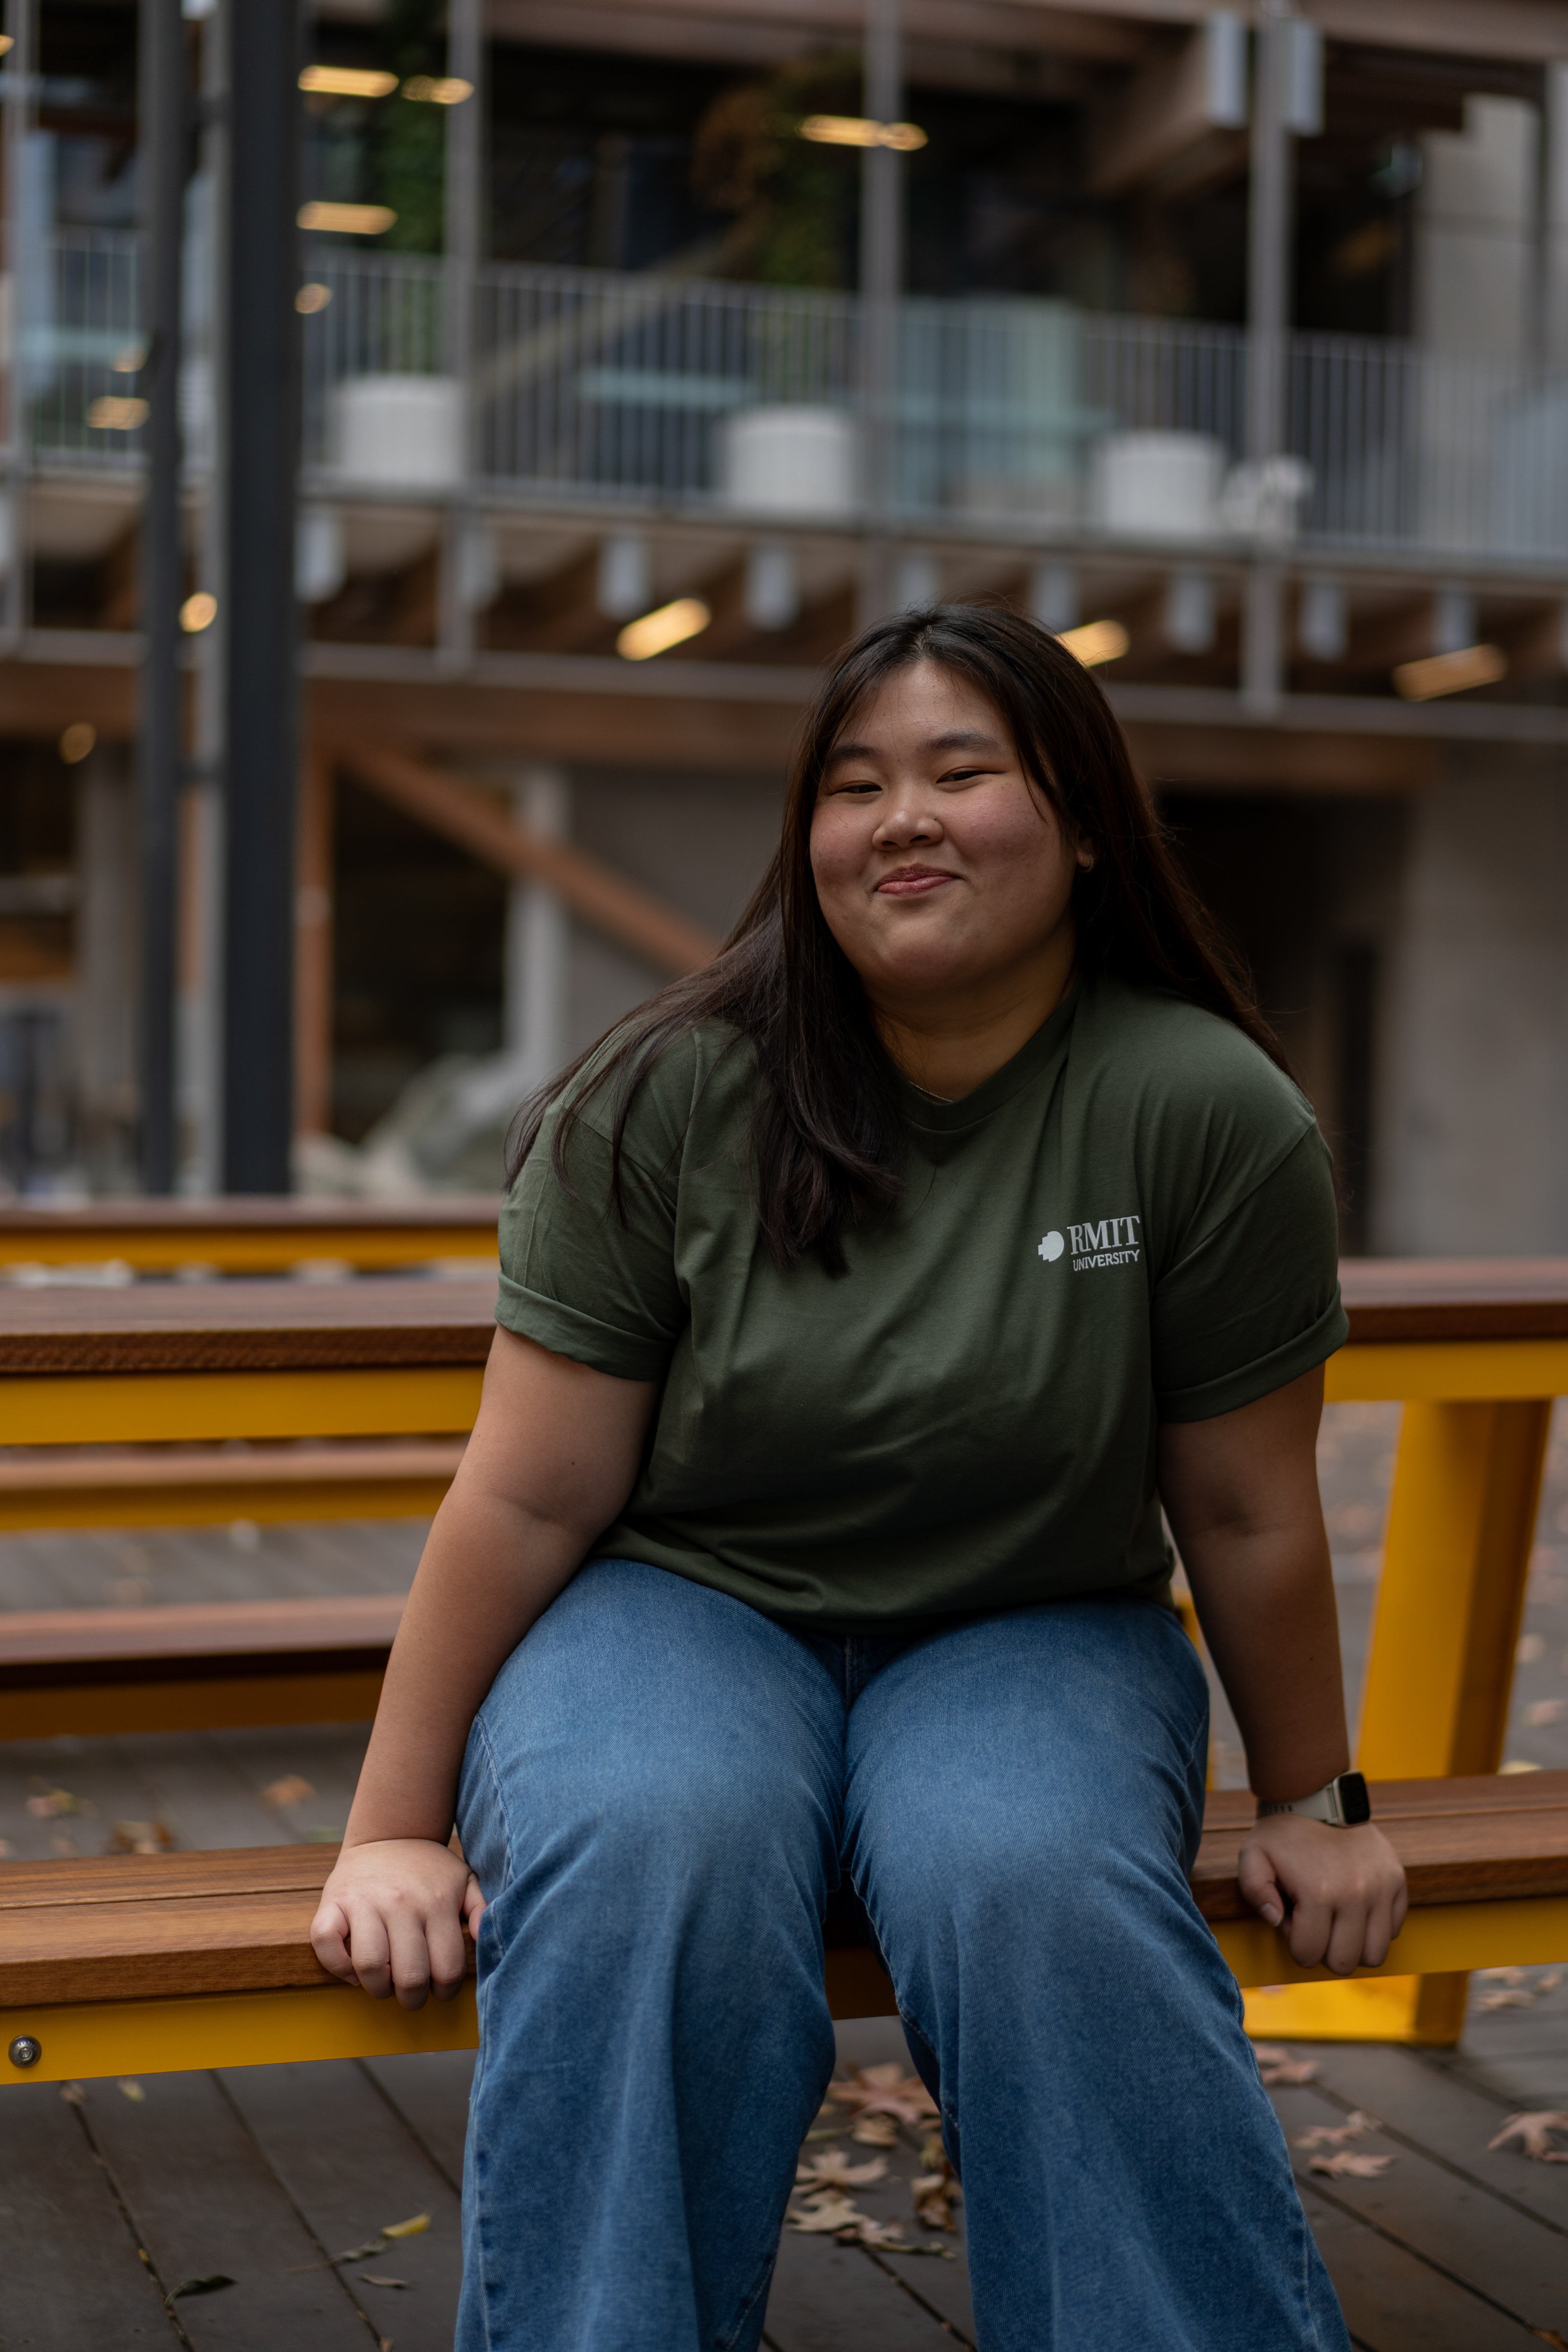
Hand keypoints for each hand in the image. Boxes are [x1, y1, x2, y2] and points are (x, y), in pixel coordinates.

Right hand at [310, 1837, 484, 2009]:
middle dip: (412, 1998)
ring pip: (369, 1966)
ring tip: (384, 1984)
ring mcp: (365, 1902)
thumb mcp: (463, 1880)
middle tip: (411, 1993)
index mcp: (437, 1902)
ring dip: (377, 1988)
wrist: (389, 1833)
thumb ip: (480, 1909)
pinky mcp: (333, 1901)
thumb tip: (482, 1938)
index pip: (446, 1968)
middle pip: (408, 1976)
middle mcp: (401, 1903)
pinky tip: (353, 1969)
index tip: (439, 1989)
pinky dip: (338, 1966)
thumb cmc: (428, 1869)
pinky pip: (325, 1943)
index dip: (445, 1991)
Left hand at [1237, 1816, 1406, 1974]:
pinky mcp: (1397, 1881)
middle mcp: (1356, 1895)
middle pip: (1345, 1963)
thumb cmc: (1283, 1832)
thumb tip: (1276, 1921)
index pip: (1308, 1955)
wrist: (1319, 1796)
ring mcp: (1381, 1889)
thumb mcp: (1253, 1855)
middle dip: (1324, 1951)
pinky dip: (1374, 1928)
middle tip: (1315, 1922)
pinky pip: (1393, 1930)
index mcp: (1318, 1893)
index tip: (1292, 1916)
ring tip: (1337, 1921)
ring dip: (1353, 1946)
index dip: (1295, 1941)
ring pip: (1375, 1954)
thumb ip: (1255, 1892)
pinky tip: (1355, 1908)